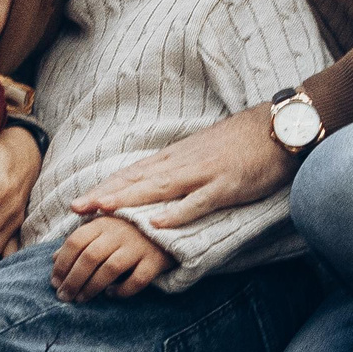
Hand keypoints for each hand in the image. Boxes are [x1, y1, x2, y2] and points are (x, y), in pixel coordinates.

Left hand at [52, 214, 170, 300]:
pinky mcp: (155, 260)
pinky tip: (111, 294)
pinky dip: (122, 290)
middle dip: (72, 280)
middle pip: (89, 257)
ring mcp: (138, 246)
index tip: (54, 281)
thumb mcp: (102, 228)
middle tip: (64, 296)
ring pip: (109, 269)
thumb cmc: (128, 229)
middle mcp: (119, 232)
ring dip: (91, 287)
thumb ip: (79, 239)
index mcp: (103, 222)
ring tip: (81, 299)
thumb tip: (53, 258)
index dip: (62, 263)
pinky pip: (137, 280)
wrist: (170, 226)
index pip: (75, 241)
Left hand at [69, 105, 297, 229]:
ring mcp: (202, 175)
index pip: (132, 175)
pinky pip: (198, 202)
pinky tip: (157, 222)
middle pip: (136, 181)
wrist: (278, 129)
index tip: (78, 202)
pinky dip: (177, 213)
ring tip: (102, 209)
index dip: (105, 188)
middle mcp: (181, 165)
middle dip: (105, 194)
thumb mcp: (201, 154)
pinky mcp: (225, 186)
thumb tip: (155, 184)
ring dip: (129, 199)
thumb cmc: (241, 144)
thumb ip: (178, 170)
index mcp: (175, 160)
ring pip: (159, 189)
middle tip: (75, 208)